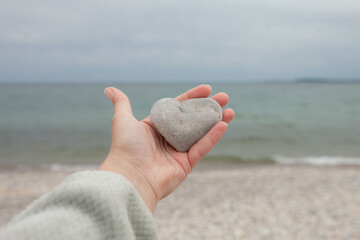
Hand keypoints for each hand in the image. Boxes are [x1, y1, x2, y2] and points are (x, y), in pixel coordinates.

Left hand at [99, 85, 234, 211]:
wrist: (130, 176)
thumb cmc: (125, 147)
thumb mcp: (123, 119)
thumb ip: (121, 103)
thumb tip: (109, 88)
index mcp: (156, 126)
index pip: (178, 107)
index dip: (192, 97)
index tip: (207, 88)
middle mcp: (168, 138)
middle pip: (193, 119)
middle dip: (209, 107)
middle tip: (224, 97)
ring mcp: (178, 151)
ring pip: (201, 132)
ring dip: (216, 121)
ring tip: (230, 110)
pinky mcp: (186, 164)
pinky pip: (202, 148)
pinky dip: (213, 137)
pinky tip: (223, 125)